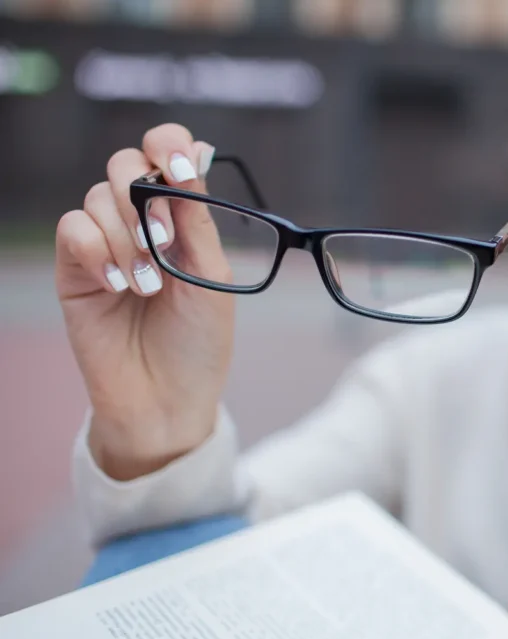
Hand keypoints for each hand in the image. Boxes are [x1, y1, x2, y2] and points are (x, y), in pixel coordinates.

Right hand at [56, 124, 233, 478]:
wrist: (167, 400)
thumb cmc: (198, 343)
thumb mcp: (212, 277)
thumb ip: (196, 220)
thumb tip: (194, 157)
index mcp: (183, 220)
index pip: (168, 156)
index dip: (169, 146)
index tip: (180, 168)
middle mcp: (142, 223)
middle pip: (124, 164)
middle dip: (144, 197)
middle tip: (162, 243)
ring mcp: (106, 244)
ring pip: (99, 197)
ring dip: (127, 237)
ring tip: (147, 287)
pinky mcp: (75, 269)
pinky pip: (72, 229)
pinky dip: (96, 250)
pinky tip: (118, 286)